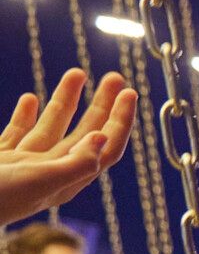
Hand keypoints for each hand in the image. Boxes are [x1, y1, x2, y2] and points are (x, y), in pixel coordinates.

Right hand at [1, 69, 136, 226]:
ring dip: (65, 100)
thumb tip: (104, 138)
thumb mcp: (39, 180)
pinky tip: (30, 99)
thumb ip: (75, 163)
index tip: (130, 93)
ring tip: (77, 72)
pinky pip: (18, 132)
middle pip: (86, 134)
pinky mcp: (1, 159)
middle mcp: (51, 172)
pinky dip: (26, 115)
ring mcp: (25, 164)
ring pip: (52, 126)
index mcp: (67, 180)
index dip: (121, 122)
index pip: (106, 148)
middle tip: (116, 78)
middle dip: (102, 106)